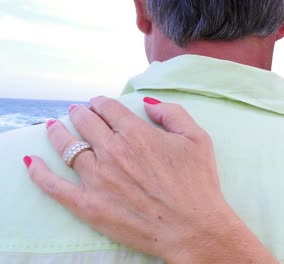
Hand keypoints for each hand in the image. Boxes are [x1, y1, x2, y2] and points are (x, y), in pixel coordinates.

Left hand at [24, 96, 276, 262]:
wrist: (193, 228)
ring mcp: (97, 178)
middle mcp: (112, 151)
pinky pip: (54, 186)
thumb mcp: (198, 138)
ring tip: (54, 126)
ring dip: (58, 132)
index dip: (102, 102)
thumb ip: (173, 113)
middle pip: (86, 122)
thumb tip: (147, 103)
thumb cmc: (199, 184)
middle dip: (81, 113)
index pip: (108, 108)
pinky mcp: (88, 204)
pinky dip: (38, 172)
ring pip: (67, 147)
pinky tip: (30, 161)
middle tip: (78, 112)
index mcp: (137, 133)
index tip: (100, 104)